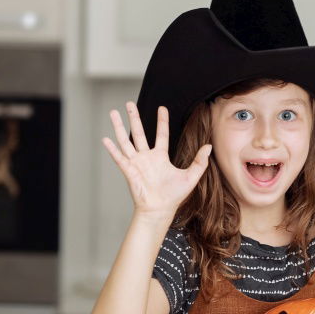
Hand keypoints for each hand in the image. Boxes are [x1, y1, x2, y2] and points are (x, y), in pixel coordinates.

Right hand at [102, 102, 211, 218]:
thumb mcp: (191, 177)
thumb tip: (209, 146)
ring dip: (119, 127)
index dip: (162, 121)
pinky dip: (112, 149)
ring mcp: (136, 163)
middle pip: (139, 132)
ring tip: (113, 112)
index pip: (161, 134)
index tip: (162, 108)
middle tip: (129, 103)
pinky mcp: (129, 171)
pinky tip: (105, 139)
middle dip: (134, 117)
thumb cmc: (174, 196)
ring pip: (126, 141)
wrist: (160, 210)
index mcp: (160, 157)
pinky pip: (119, 158)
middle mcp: (147, 157)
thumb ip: (200, 161)